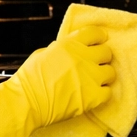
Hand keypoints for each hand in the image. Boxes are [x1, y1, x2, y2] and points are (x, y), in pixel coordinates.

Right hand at [0, 27, 114, 136]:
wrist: (26, 103)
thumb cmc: (28, 80)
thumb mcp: (42, 54)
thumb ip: (61, 50)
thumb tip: (69, 52)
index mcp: (69, 44)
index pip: (95, 33)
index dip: (99, 37)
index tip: (99, 41)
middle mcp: (83, 58)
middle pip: (106, 52)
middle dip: (102, 57)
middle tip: (96, 63)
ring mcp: (90, 77)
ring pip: (111, 72)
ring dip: (104, 75)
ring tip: (96, 81)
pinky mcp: (93, 97)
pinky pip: (108, 92)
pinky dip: (103, 93)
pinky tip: (95, 95)